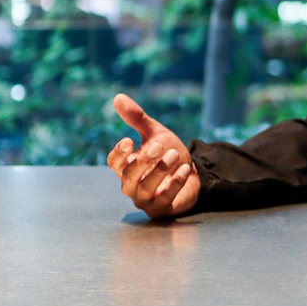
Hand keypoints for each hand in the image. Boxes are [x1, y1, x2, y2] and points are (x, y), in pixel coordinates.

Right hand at [106, 93, 199, 217]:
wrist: (192, 172)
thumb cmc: (168, 153)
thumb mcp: (155, 133)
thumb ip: (138, 118)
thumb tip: (117, 97)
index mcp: (126, 166)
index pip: (114, 163)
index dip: (119, 154)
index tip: (129, 141)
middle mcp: (131, 185)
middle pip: (127, 177)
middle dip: (142, 162)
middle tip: (158, 146)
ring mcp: (145, 199)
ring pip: (145, 189)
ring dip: (160, 171)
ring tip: (174, 155)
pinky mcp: (161, 209)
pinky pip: (165, 199)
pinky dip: (175, 184)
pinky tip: (185, 169)